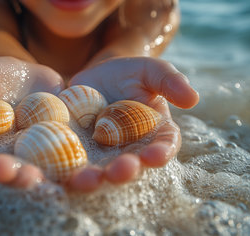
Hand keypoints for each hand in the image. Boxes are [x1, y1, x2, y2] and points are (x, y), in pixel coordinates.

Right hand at [0, 56, 64, 188]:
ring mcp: (30, 155)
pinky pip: (63, 162)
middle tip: (19, 176)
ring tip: (48, 179)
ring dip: (41, 178)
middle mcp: (1, 153)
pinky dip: (70, 168)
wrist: (33, 77)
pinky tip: (79, 169)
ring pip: (33, 170)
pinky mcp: (56, 152)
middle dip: (9, 174)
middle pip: (2, 167)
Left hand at [66, 57, 198, 191]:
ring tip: (88, 179)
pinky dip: (63, 172)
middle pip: (130, 166)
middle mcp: (129, 150)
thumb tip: (193, 98)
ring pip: (98, 172)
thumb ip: (168, 80)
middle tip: (120, 170)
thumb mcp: (148, 70)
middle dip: (125, 171)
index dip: (160, 153)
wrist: (92, 77)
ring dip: (94, 179)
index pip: (163, 146)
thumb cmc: (127, 74)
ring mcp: (101, 155)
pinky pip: (69, 166)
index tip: (155, 156)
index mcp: (153, 134)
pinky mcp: (75, 153)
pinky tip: (56, 173)